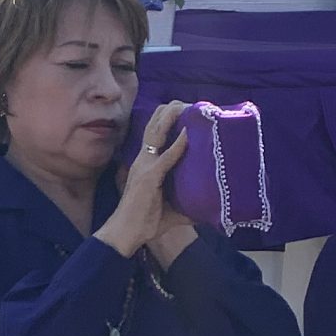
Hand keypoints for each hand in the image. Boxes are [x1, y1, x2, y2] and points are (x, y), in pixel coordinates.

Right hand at [97, 101, 189, 259]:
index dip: (166, 120)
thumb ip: (187, 204)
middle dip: (168, 112)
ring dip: (169, 118)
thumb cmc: (146, 221)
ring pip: (155, 134)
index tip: (182, 108)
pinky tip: (188, 134)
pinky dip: (178, 145)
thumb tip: (209, 208)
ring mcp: (145, 166)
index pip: (155, 135)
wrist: (126, 234)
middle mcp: (143, 160)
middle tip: (186, 101)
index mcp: (146, 164)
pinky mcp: (149, 177)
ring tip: (184, 105)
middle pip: (153, 127)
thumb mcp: (171, 209)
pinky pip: (166, 157)